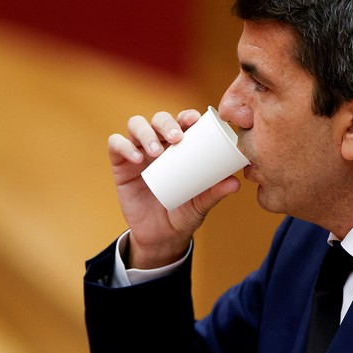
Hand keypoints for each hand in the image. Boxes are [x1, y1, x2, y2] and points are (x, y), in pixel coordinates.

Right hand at [107, 109, 240, 268]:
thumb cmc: (183, 213)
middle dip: (166, 123)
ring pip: (136, 125)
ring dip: (146, 132)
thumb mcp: (200, 204)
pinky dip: (124, 146)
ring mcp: (138, 151)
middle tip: (176, 139)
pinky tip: (135, 158)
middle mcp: (159, 144)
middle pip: (159, 119)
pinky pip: (116, 145)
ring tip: (156, 152)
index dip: (187, 116)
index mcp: (181, 147)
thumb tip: (235, 182)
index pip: (183, 121)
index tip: (194, 121)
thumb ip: (215, 193)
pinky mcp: (120, 164)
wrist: (160, 237)